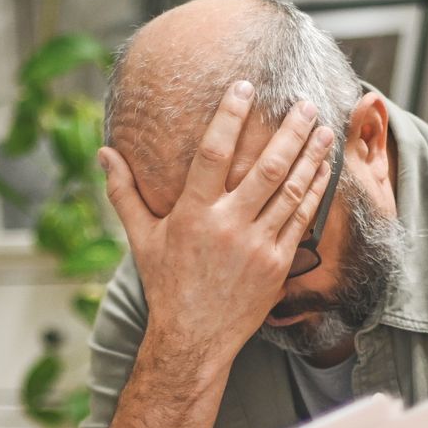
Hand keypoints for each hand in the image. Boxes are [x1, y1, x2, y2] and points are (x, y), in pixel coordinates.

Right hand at [98, 81, 334, 375]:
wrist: (193, 340)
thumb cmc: (166, 286)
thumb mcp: (141, 238)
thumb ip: (124, 192)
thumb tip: (104, 153)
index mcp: (192, 214)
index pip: (212, 153)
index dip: (230, 116)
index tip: (245, 87)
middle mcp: (227, 227)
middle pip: (266, 168)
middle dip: (289, 132)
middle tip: (304, 102)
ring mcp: (257, 246)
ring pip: (291, 191)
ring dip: (310, 156)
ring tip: (322, 127)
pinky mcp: (277, 264)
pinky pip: (302, 220)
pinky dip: (315, 191)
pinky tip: (323, 169)